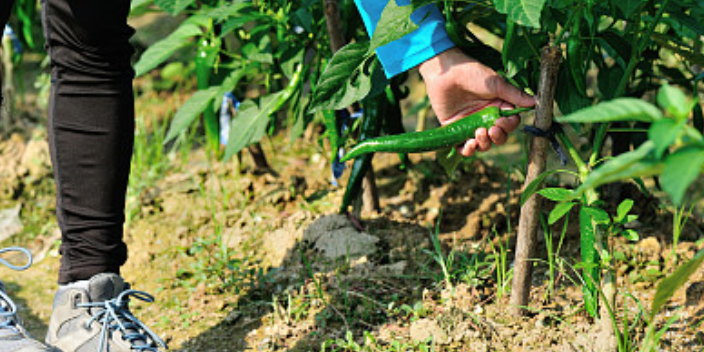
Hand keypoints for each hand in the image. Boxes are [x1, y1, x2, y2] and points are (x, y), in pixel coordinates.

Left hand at [418, 48, 535, 156]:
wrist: (445, 72)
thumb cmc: (471, 73)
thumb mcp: (495, 84)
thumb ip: (514, 95)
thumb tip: (536, 102)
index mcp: (498, 107)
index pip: (510, 124)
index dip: (508, 127)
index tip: (501, 122)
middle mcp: (486, 118)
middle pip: (497, 137)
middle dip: (497, 137)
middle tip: (491, 129)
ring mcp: (470, 125)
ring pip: (482, 145)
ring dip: (483, 144)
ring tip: (478, 133)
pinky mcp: (455, 130)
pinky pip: (462, 147)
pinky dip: (467, 150)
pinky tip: (468, 145)